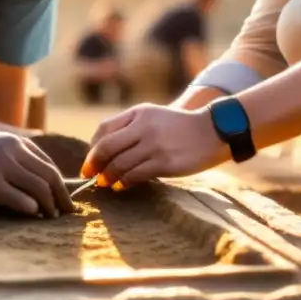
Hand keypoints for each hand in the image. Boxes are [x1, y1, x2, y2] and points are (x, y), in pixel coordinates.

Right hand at [0, 132, 73, 217]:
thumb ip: (17, 162)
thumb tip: (45, 188)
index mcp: (16, 142)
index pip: (48, 165)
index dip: (61, 186)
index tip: (66, 202)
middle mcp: (11, 150)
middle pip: (48, 176)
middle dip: (61, 197)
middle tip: (66, 214)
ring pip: (37, 187)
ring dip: (49, 205)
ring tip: (50, 217)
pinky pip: (17, 198)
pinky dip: (30, 208)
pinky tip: (32, 214)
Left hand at [80, 103, 230, 187]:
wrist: (212, 131)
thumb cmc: (178, 127)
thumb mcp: (153, 117)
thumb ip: (130, 128)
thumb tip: (102, 151)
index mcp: (138, 113)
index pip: (104, 129)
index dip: (92, 147)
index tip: (90, 159)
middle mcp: (143, 127)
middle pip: (107, 147)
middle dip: (94, 163)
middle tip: (88, 174)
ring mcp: (154, 145)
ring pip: (119, 164)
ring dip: (107, 176)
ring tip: (104, 182)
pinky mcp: (164, 163)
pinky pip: (135, 175)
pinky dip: (123, 182)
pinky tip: (120, 186)